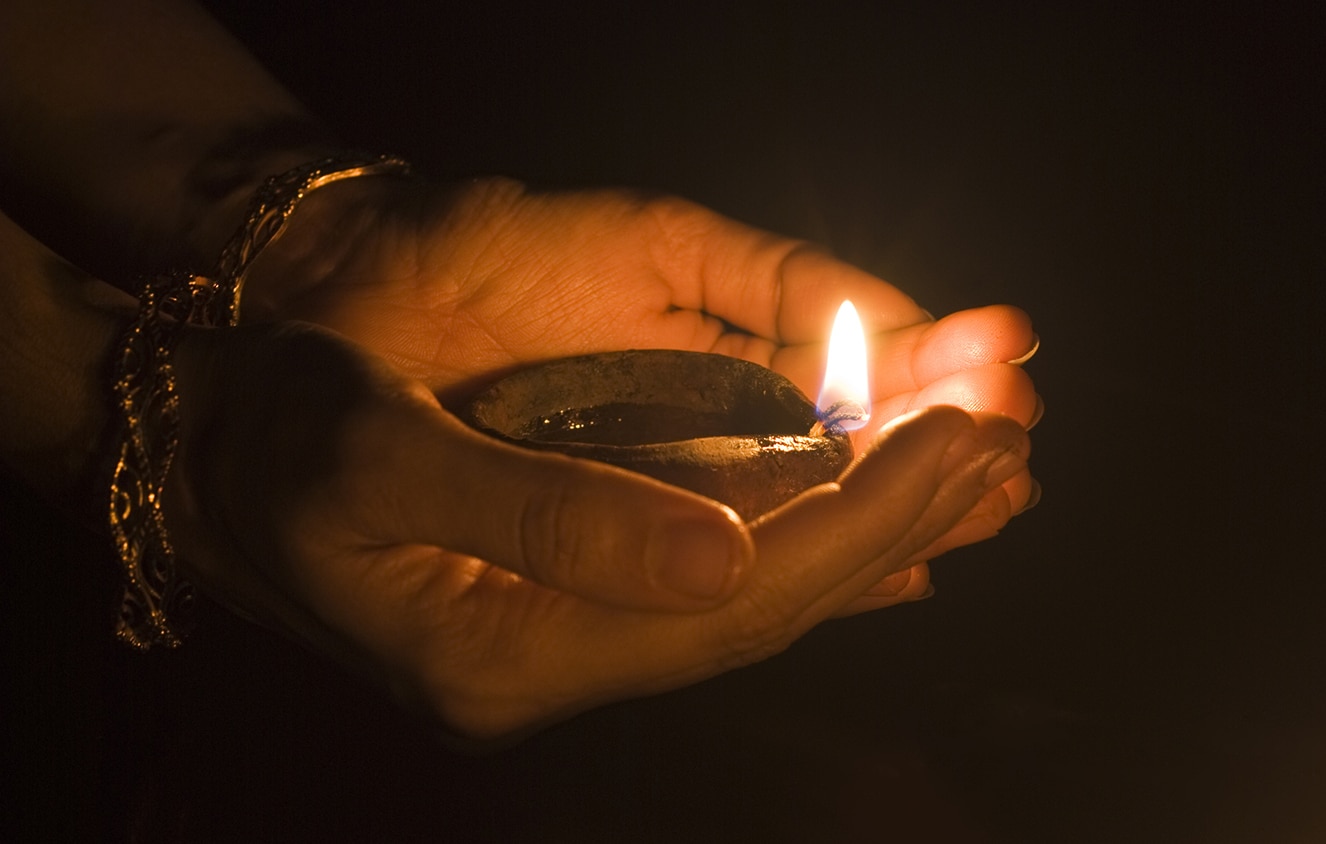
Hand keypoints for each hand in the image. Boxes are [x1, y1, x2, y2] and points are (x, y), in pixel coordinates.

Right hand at [166, 321, 1028, 738]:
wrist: (213, 454)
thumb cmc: (274, 444)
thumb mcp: (371, 460)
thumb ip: (543, 518)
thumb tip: (725, 559)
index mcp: (511, 653)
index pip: (729, 605)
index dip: (855, 525)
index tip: (957, 444)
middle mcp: (563, 660)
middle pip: (767, 606)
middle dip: (895, 522)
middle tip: (1009, 444)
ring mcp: (578, 632)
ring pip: (764, 592)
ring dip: (879, 531)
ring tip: (987, 473)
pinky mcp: (587, 592)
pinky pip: (732, 577)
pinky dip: (821, 544)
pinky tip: (895, 533)